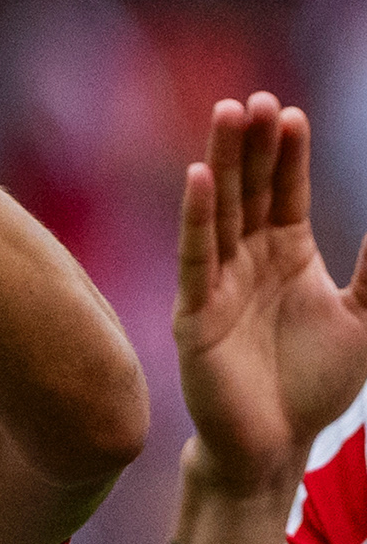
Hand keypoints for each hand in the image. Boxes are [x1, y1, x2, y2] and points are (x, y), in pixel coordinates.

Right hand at [176, 94, 366, 499]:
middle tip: (253, 98)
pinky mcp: (194, 315)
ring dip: (222, 163)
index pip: (284, 192)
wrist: (275, 445)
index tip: (289, 112)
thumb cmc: (314, 386)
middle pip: (248, 190)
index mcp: (285, 256)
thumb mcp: (363, 315)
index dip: (287, 153)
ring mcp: (217, 285)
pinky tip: (199, 179)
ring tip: (227, 115)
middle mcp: (247, 262)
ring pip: (220, 212)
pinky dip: (197, 217)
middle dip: (251, 144)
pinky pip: (196, 258)